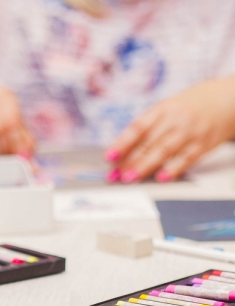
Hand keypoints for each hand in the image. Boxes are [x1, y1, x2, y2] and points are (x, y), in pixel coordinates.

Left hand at [105, 77, 234, 182]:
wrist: (225, 101)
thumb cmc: (186, 109)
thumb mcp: (165, 110)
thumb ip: (146, 129)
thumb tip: (121, 153)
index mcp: (162, 109)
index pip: (138, 127)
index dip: (122, 142)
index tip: (109, 156)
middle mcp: (175, 120)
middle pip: (148, 142)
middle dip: (129, 160)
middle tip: (114, 175)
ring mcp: (189, 132)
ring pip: (164, 150)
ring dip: (145, 166)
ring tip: (130, 178)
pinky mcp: (202, 144)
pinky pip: (186, 158)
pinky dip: (173, 169)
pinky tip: (161, 178)